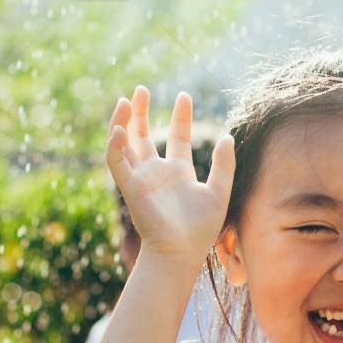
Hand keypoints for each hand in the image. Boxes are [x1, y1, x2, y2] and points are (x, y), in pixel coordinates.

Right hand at [106, 87, 234, 263]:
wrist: (181, 253)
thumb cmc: (200, 231)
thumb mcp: (219, 192)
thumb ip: (223, 166)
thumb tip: (227, 137)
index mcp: (178, 173)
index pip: (176, 137)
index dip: (180, 116)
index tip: (184, 95)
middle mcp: (157, 173)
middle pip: (144, 135)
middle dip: (142, 112)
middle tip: (142, 89)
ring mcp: (141, 178)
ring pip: (125, 143)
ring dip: (123, 121)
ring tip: (127, 99)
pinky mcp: (129, 187)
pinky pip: (116, 161)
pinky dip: (115, 144)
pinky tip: (120, 127)